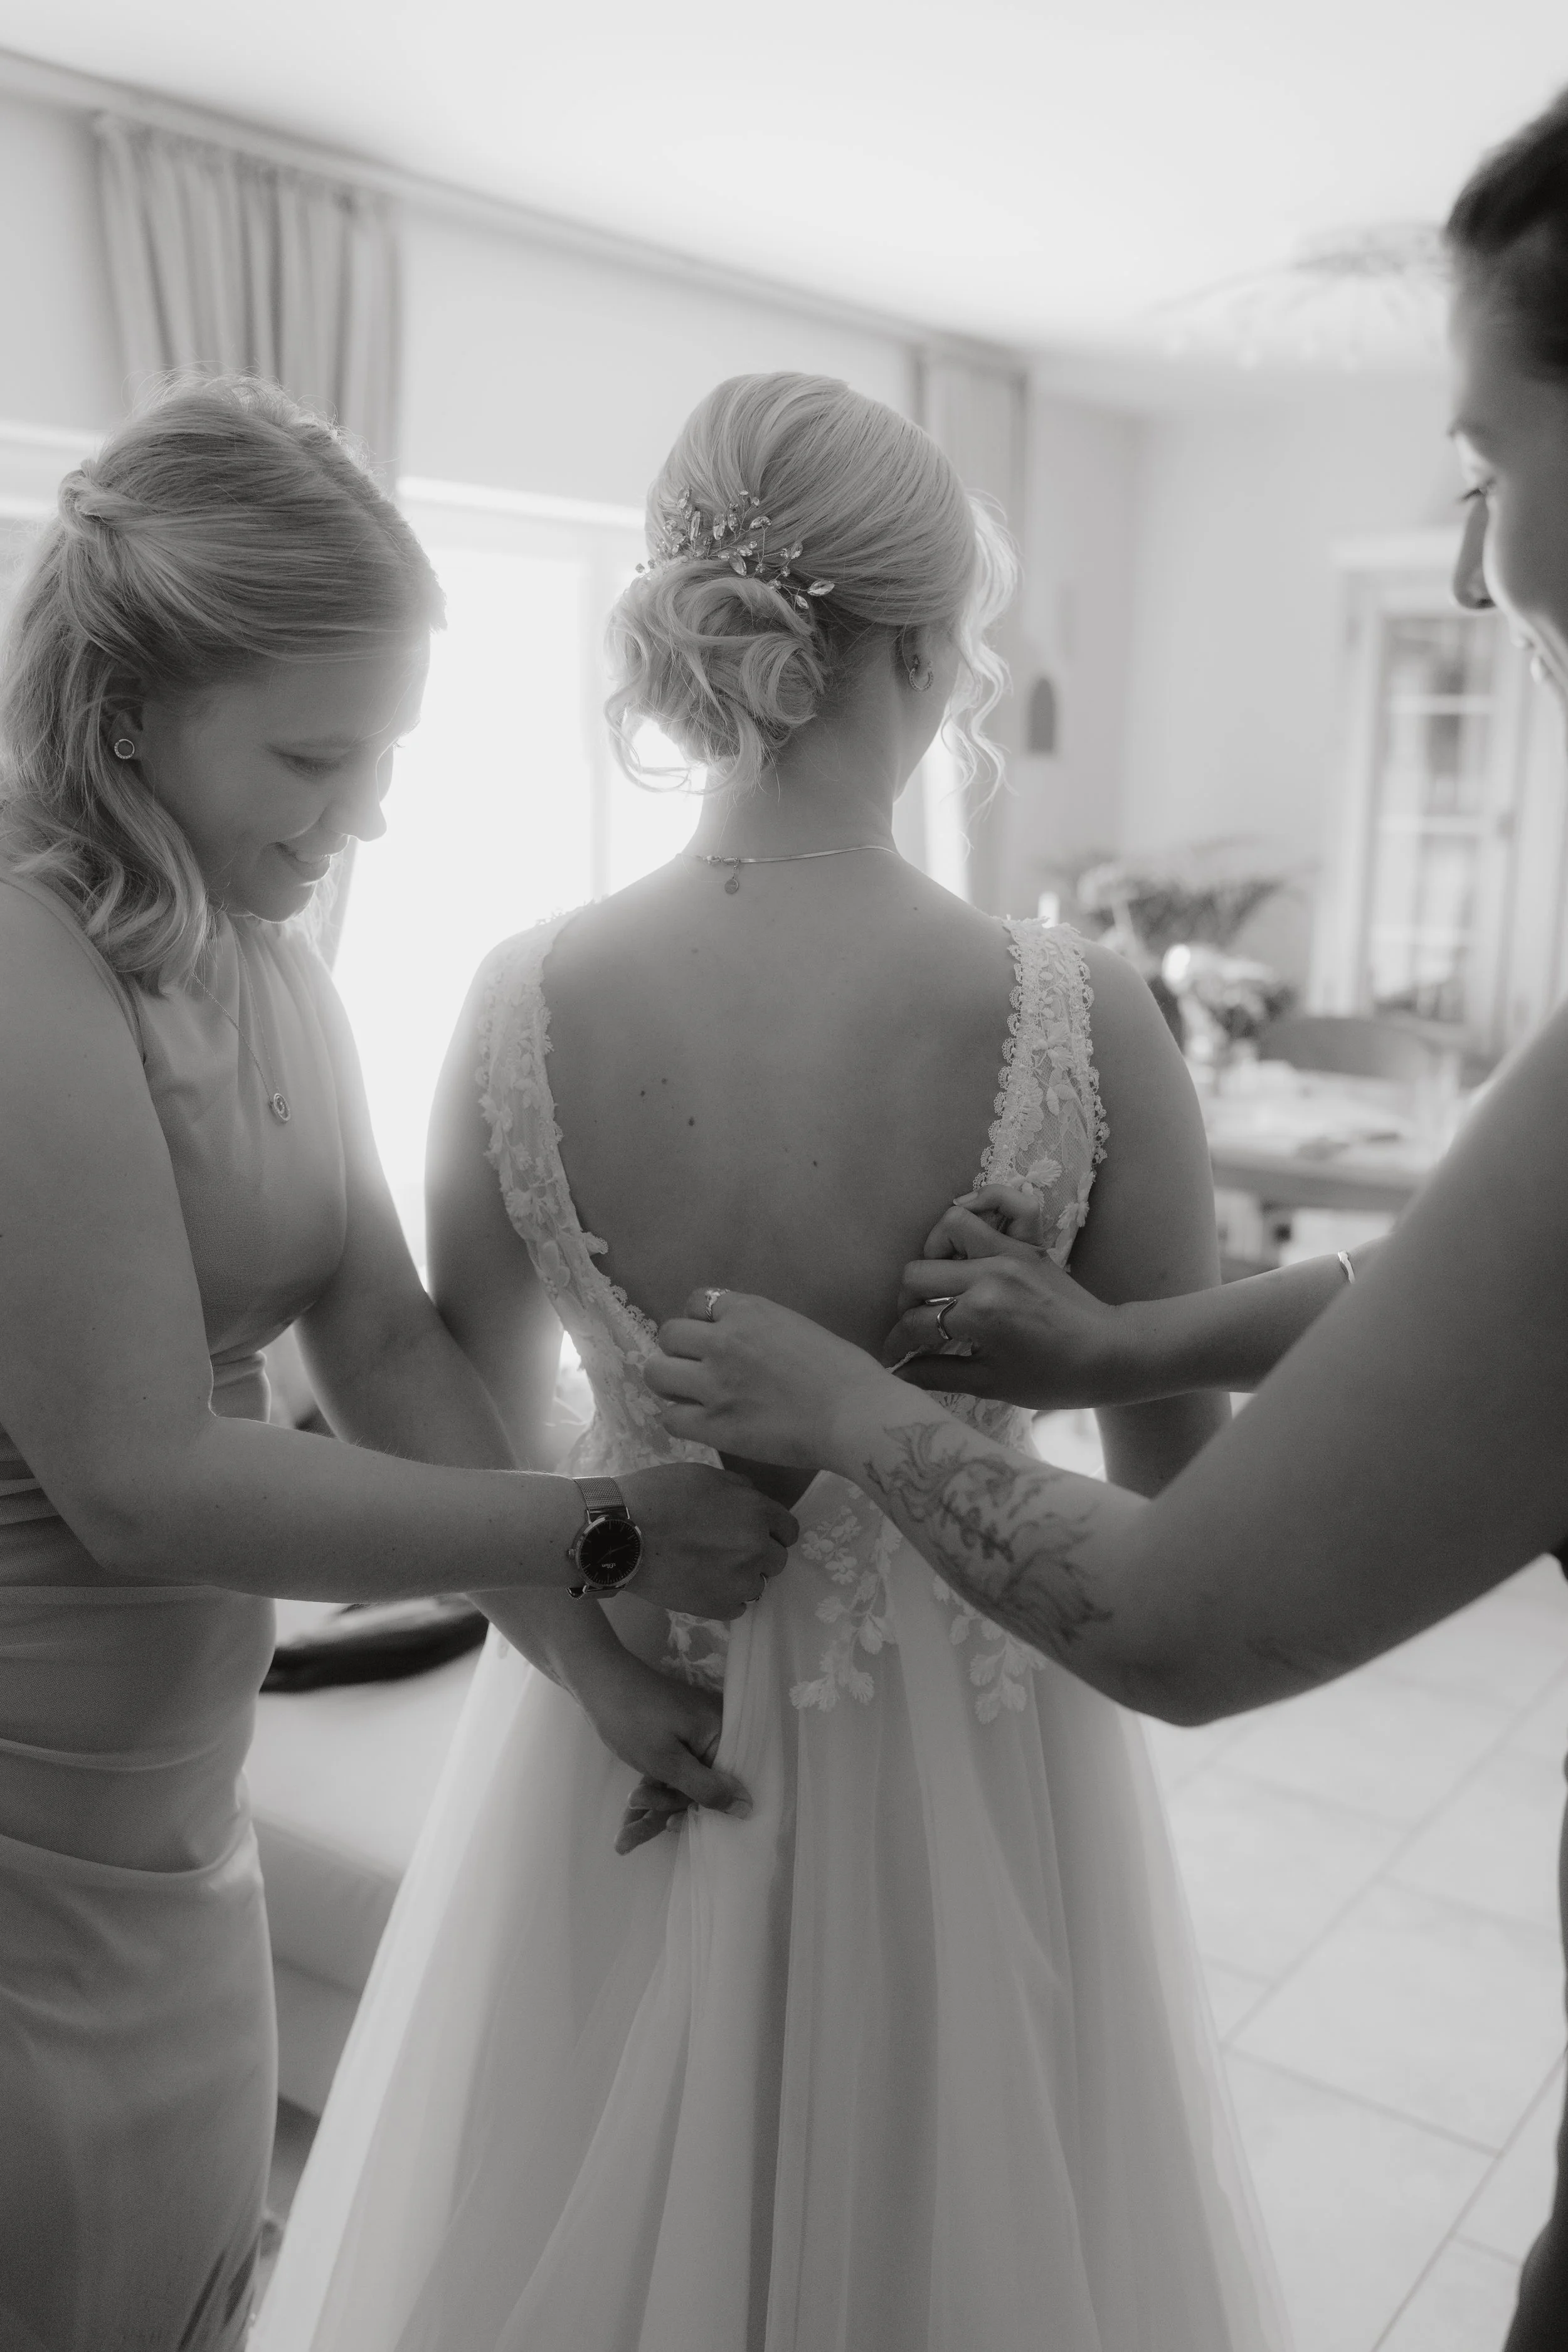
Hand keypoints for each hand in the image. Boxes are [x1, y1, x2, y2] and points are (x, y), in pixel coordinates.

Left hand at [565, 1642, 746, 1854]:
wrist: (596, 1681)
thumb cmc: (633, 1719)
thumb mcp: (668, 1762)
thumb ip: (707, 1788)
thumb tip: (748, 1807)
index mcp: (720, 1734)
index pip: (722, 1784)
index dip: (697, 1808)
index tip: (671, 1824)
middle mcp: (710, 1734)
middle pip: (698, 1786)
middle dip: (664, 1805)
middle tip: (634, 1803)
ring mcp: (689, 1736)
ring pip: (679, 1783)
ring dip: (652, 1805)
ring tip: (621, 1833)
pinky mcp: (671, 1739)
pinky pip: (668, 1773)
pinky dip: (649, 1791)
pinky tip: (627, 1819)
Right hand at [619, 1463, 796, 1619]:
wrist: (620, 1534)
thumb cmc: (657, 1495)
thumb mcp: (702, 1475)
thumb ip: (738, 1487)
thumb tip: (753, 1497)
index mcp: (756, 1513)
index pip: (788, 1530)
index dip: (772, 1530)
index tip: (756, 1532)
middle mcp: (756, 1549)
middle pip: (777, 1560)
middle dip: (758, 1554)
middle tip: (726, 1548)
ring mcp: (739, 1582)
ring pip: (757, 1585)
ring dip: (741, 1577)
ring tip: (708, 1567)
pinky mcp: (719, 1608)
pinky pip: (737, 1606)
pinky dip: (723, 1597)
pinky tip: (699, 1583)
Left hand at [645, 1290, 899, 1468]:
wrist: (855, 1414)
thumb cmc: (846, 1372)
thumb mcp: (798, 1328)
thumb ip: (762, 1331)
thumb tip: (747, 1347)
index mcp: (749, 1311)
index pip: (697, 1302)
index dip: (701, 1322)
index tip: (712, 1338)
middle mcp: (722, 1340)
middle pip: (669, 1335)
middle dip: (679, 1351)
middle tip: (698, 1370)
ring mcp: (713, 1383)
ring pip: (656, 1373)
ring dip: (670, 1382)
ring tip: (689, 1396)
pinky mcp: (713, 1424)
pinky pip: (670, 1418)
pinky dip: (680, 1420)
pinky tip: (698, 1423)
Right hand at [882, 1208, 1129, 1409]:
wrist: (1110, 1354)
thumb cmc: (1054, 1378)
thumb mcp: (991, 1385)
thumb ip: (937, 1374)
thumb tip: (898, 1370)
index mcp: (978, 1313)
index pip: (916, 1322)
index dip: (897, 1343)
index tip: (893, 1356)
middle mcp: (989, 1273)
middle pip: (919, 1273)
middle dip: (907, 1302)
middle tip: (917, 1323)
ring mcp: (1011, 1252)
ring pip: (951, 1225)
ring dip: (935, 1251)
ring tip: (941, 1279)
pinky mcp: (1030, 1244)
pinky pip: (1007, 1203)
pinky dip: (985, 1203)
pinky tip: (972, 1232)